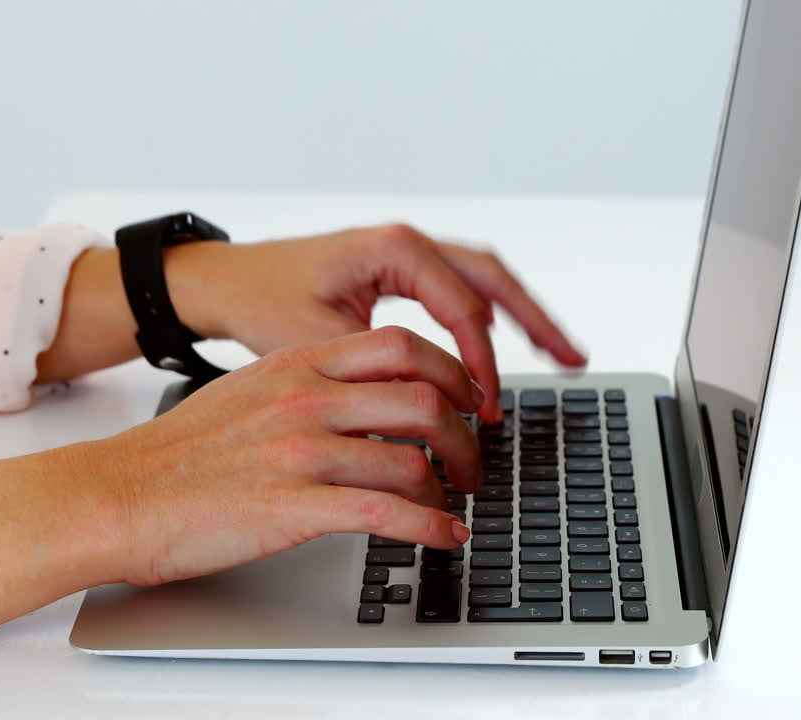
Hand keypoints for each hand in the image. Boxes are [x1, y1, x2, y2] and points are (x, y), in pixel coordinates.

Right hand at [95, 326, 480, 586]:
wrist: (119, 495)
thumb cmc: (178, 453)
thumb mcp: (249, 390)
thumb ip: (309, 384)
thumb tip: (366, 397)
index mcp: (298, 364)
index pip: (402, 346)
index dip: (452, 372)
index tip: (467, 399)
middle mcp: (306, 399)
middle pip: (424, 398)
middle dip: (465, 431)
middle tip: (474, 457)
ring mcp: (302, 452)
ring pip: (413, 457)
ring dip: (451, 485)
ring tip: (458, 503)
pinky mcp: (295, 506)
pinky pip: (388, 512)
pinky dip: (431, 527)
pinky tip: (445, 536)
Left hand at [167, 223, 587, 422]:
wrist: (226, 280)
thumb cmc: (260, 302)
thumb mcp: (314, 342)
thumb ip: (374, 371)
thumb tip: (425, 416)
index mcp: (393, 250)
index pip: (462, 308)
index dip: (481, 363)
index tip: (484, 410)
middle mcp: (407, 243)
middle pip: (494, 279)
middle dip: (537, 322)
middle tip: (574, 360)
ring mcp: (406, 254)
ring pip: (484, 280)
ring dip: (522, 317)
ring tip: (562, 354)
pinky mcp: (400, 271)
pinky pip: (460, 290)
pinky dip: (489, 318)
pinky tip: (504, 348)